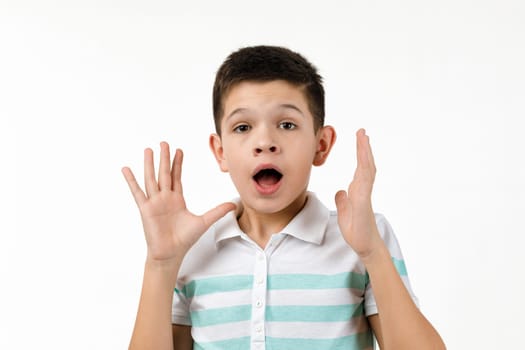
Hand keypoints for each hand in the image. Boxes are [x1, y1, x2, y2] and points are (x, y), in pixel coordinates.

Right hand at [122, 142, 235, 261]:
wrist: (171, 254)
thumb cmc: (185, 240)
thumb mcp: (204, 222)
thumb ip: (218, 211)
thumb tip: (233, 205)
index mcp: (177, 199)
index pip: (176, 177)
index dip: (177, 163)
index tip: (178, 150)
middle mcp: (165, 198)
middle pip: (164, 173)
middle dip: (165, 158)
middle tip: (164, 143)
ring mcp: (154, 202)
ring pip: (151, 178)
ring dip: (150, 164)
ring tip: (148, 150)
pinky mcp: (146, 209)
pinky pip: (137, 192)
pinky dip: (131, 180)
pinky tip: (126, 169)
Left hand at [335, 129, 381, 258]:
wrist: (364, 246)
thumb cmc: (356, 231)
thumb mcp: (344, 212)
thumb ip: (343, 201)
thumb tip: (341, 191)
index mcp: (358, 190)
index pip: (360, 167)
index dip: (360, 152)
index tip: (359, 138)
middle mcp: (363, 190)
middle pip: (365, 164)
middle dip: (364, 148)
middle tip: (362, 131)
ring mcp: (364, 195)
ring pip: (366, 170)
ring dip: (365, 154)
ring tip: (363, 139)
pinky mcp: (363, 203)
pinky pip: (364, 184)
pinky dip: (364, 171)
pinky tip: (363, 161)